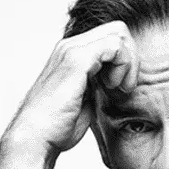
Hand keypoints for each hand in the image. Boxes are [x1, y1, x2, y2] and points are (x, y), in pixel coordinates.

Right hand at [4, 20, 138, 154]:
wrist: (37, 138)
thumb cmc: (57, 127)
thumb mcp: (85, 100)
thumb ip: (98, 85)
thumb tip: (116, 82)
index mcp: (72, 55)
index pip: (111, 38)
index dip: (124, 60)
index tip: (120, 87)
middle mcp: (71, 47)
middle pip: (117, 29)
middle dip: (131, 56)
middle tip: (124, 86)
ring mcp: (72, 50)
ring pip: (119, 33)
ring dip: (129, 62)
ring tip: (119, 87)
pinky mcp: (77, 60)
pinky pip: (115, 45)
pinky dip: (123, 65)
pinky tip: (113, 87)